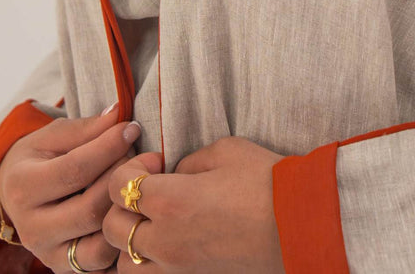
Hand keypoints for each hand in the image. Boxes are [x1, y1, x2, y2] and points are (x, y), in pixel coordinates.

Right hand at [0, 106, 145, 271]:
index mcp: (22, 187)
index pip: (75, 169)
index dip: (109, 147)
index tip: (132, 128)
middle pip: (91, 208)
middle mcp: (31, 229)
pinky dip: (122, 240)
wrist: (18, 194)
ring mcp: (48, 255)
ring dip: (126, 209)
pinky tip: (131, 211)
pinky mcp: (65, 269)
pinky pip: (103, 263)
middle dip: (122, 178)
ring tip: (136, 182)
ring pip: (100, 241)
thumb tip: (119, 114)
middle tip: (139, 154)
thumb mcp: (54, 136)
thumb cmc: (41, 157)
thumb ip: (86, 128)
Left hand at [104, 136, 286, 272]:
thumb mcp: (225, 152)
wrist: (301, 226)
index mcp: (171, 201)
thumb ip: (187, 163)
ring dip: (129, 242)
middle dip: (121, 205)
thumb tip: (172, 175)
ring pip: (125, 264)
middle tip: (150, 191)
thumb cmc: (267, 182)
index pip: (118, 186)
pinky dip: (147, 264)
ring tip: (152, 225)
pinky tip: (166, 245)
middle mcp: (165, 240)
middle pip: (113, 227)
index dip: (130, 169)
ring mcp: (178, 269)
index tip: (156, 164)